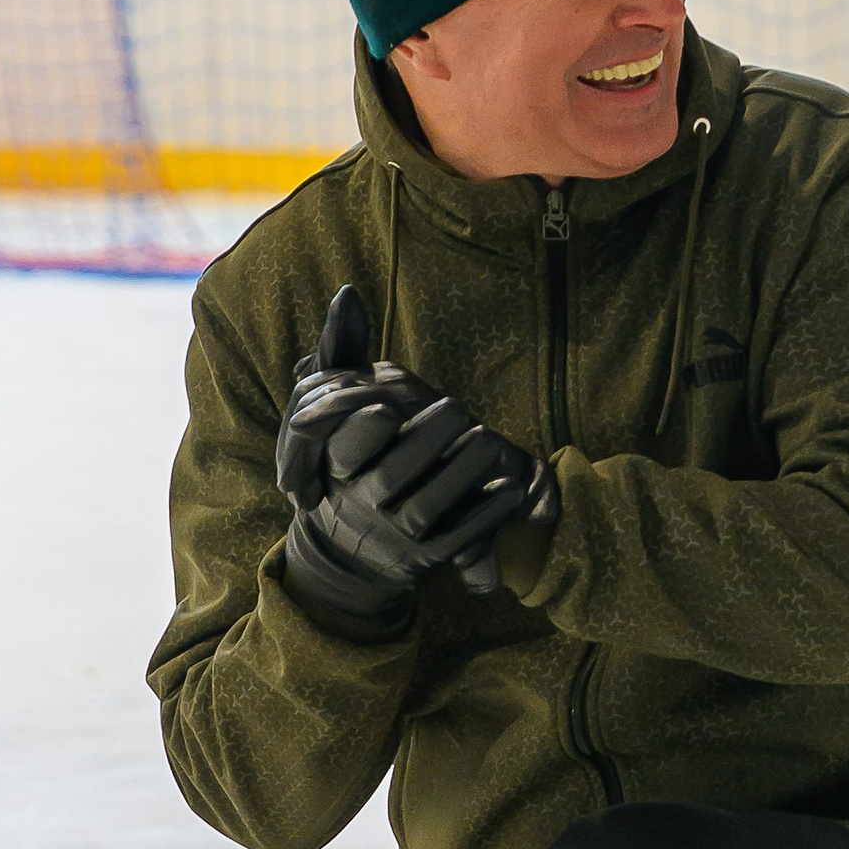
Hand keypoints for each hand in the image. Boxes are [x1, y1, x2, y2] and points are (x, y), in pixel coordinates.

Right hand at [278, 288, 554, 635]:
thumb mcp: (342, 404)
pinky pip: (460, 538)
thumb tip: (348, 292)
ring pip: (425, 508)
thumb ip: (344, 349)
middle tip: (457, 407)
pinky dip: (487, 514)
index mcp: (334, 467)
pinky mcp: (429, 556)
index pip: (343, 449)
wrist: (353, 549)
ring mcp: (394, 535)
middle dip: (424, 443)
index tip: (386, 410)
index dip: (361, 431)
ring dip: (460, 473)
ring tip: (487, 439)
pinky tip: (513, 488)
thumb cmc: (356, 453)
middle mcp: (360, 505)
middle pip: (389, 479)